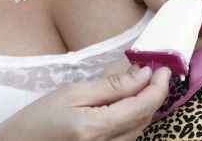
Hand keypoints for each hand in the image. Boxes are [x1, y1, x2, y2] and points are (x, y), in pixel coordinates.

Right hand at [0, 65, 170, 140]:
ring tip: (140, 80)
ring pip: (140, 127)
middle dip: (154, 92)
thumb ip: (109, 85)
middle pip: (146, 117)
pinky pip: (129, 135)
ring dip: (146, 103)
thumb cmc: (37, 119)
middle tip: (154, 67)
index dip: (159, 85)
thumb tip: (142, 73)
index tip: (164, 66)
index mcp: (98, 128)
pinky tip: (126, 101)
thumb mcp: (71, 93)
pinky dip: (134, 116)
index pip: (143, 105)